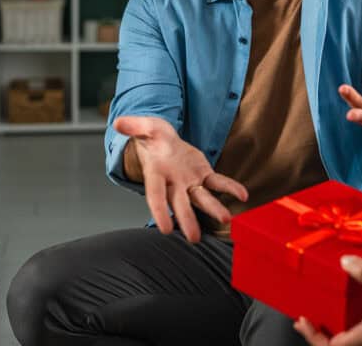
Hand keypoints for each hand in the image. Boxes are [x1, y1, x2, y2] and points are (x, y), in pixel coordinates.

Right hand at [113, 116, 247, 242]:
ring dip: (213, 209)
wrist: (164, 143)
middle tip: (194, 238)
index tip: (165, 229)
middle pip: (180, 204)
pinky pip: (218, 183)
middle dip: (187, 220)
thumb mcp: (144, 127)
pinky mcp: (203, 175)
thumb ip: (134, 126)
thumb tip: (117, 123)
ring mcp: (189, 182)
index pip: (155, 196)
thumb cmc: (153, 138)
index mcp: (156, 174)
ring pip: (201, 199)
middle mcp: (173, 183)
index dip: (159, 212)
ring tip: (226, 219)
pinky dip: (230, 188)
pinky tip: (243, 195)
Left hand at [294, 255, 361, 345]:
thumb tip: (344, 261)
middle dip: (318, 336)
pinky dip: (348, 329)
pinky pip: (361, 338)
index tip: (301, 321)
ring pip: (350, 343)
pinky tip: (349, 314)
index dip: (312, 336)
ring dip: (333, 333)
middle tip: (305, 320)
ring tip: (322, 317)